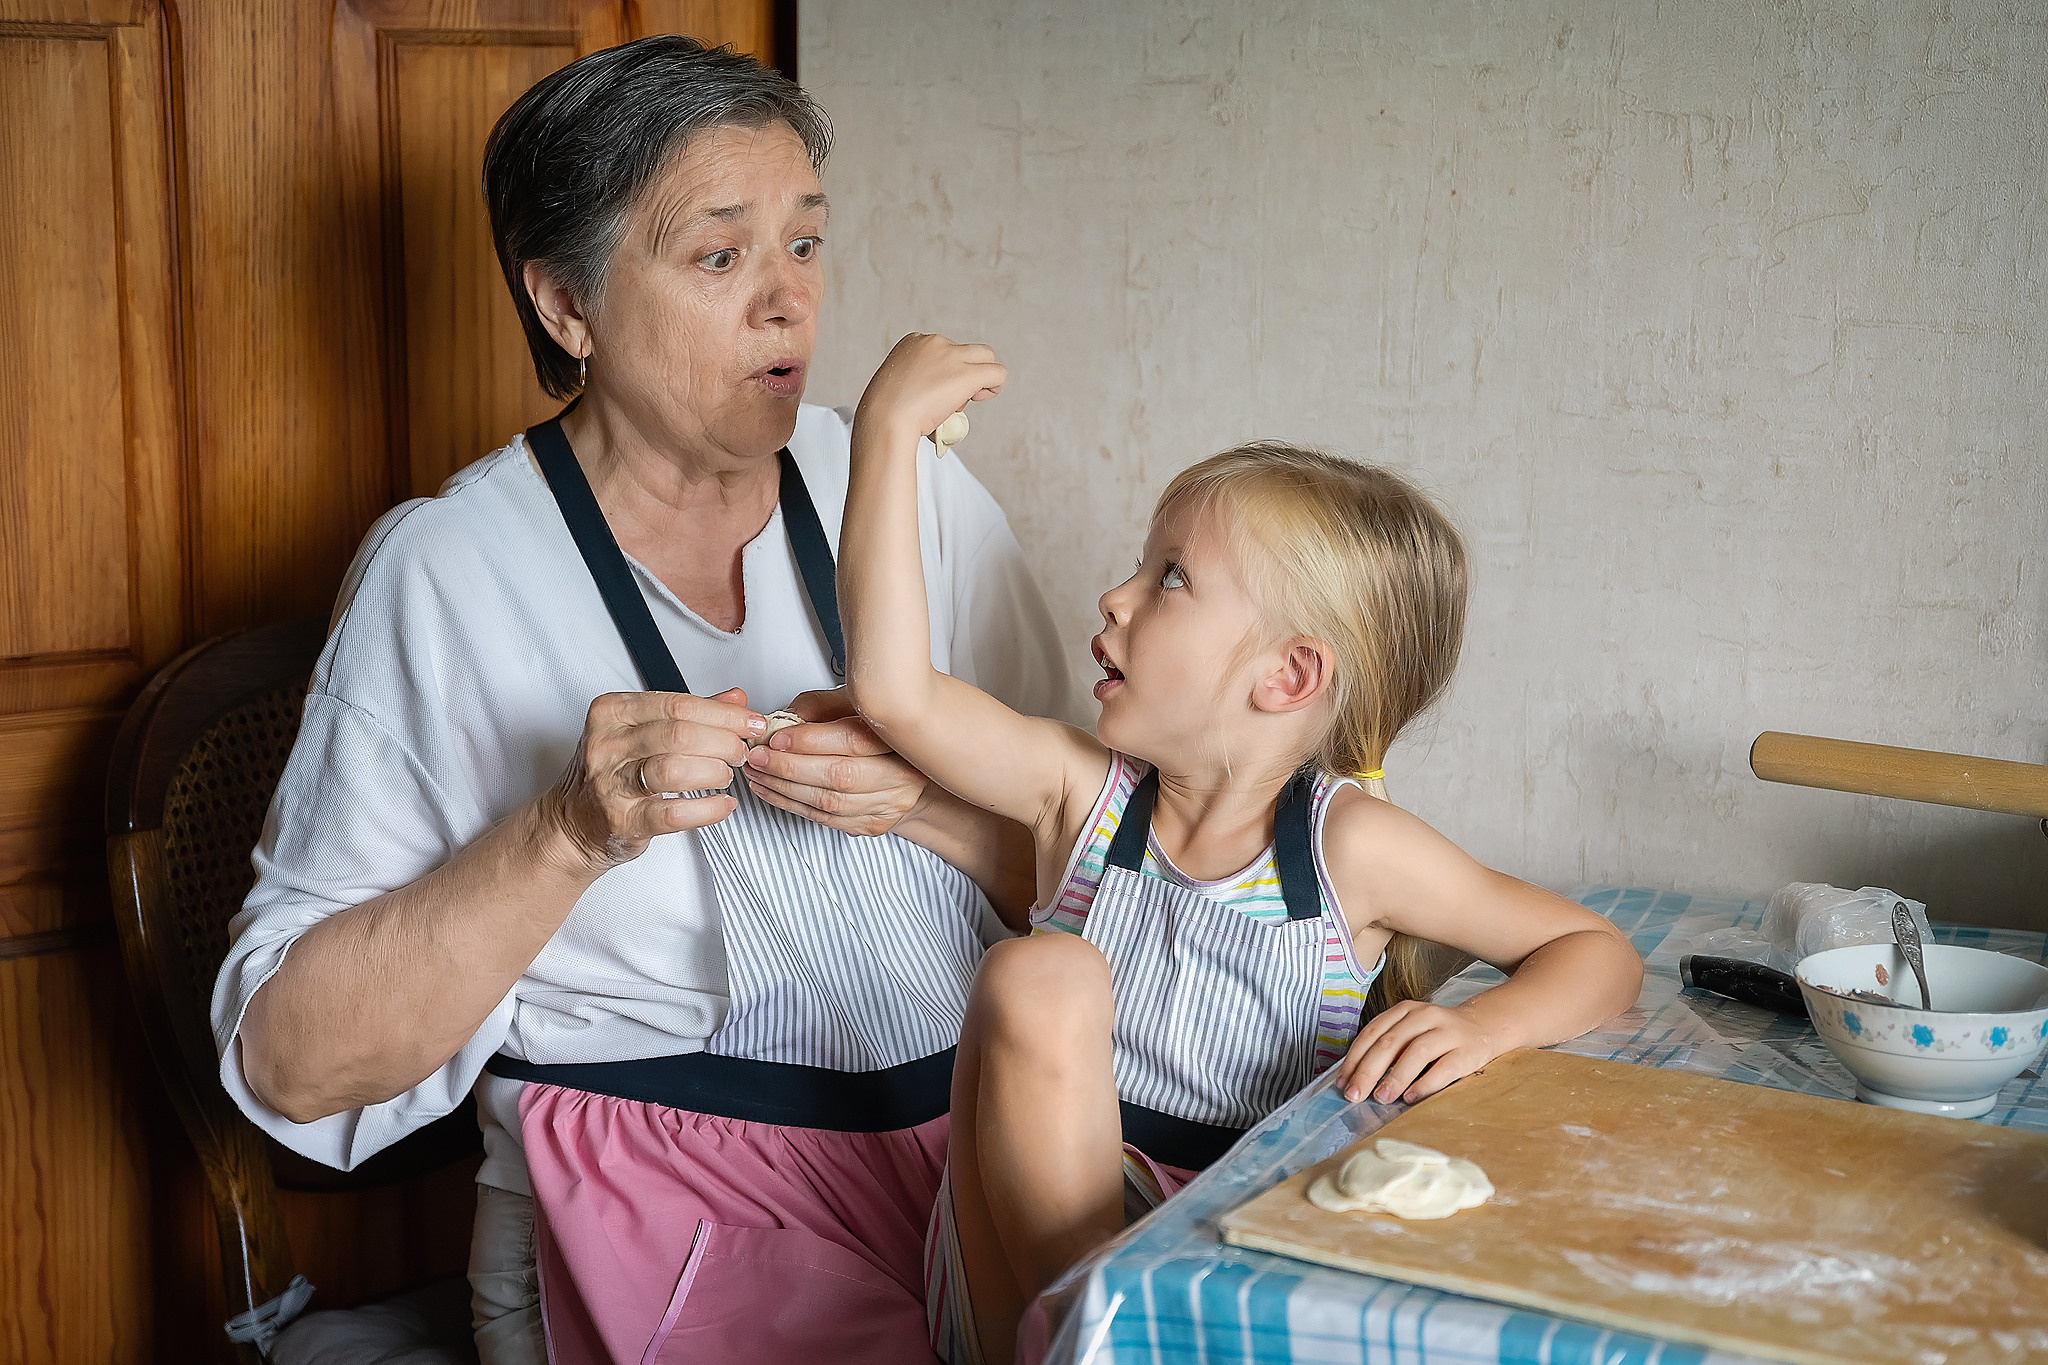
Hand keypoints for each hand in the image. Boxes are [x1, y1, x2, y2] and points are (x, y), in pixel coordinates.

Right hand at [537, 687, 762, 874]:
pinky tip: (723, 805)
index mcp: (612, 712)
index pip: (677, 704)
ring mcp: (611, 784)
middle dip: (723, 741)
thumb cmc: (611, 774)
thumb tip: (736, 699)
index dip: (723, 714)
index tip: (750, 722)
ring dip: (714, 771)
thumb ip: (689, 714)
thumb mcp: (642, 732)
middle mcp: (606, 744)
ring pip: (675, 769)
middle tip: (742, 751)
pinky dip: (708, 809)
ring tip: (727, 775)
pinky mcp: (622, 821)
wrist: (572, 824)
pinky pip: (674, 814)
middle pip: (680, 734)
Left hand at [740, 687, 934, 836]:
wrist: (910, 770)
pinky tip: (771, 791)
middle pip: (841, 775)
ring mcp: (889, 804)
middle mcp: (902, 775)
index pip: (855, 741)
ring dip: (785, 788)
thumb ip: (822, 707)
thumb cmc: (880, 734)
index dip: (812, 740)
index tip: (778, 737)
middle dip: (790, 767)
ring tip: (758, 774)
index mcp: (901, 740)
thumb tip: (787, 717)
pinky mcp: (872, 824)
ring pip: (830, 802)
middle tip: (758, 757)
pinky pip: (826, 819)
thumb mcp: (855, 705)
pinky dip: (792, 805)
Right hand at [854, 333, 1005, 444]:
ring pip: (985, 357)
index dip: (946, 372)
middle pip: (966, 351)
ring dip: (981, 378)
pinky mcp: (967, 375)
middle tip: (958, 395)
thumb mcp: (896, 386)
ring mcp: (952, 357)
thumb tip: (937, 395)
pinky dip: (996, 385)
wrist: (885, 420)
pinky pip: (997, 373)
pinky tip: (984, 396)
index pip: (943, 351)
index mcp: (913, 342)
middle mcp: (934, 343)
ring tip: (968, 399)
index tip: (935, 392)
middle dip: (966, 371)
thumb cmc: (885, 413)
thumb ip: (917, 381)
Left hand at [1332, 1000, 1503, 1105]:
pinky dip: (1425, 1084)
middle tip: (1354, 1095)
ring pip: (1416, 1052)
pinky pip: (1444, 1068)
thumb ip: (1386, 1049)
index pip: (1372, 1033)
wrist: (1483, 1027)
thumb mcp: (1410, 1032)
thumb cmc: (1437, 1036)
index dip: (1354, 1059)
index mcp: (1405, 1010)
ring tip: (1381, 1098)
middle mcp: (1425, 1016)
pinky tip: (1411, 1098)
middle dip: (1368, 1071)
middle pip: (1390, 1042)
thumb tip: (1354, 1079)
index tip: (1342, 1083)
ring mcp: (1447, 1032)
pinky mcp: (1466, 1052)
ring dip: (1395, 1077)